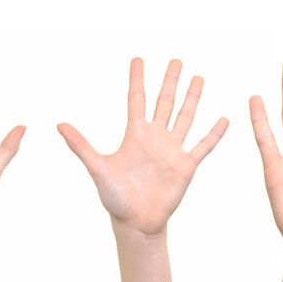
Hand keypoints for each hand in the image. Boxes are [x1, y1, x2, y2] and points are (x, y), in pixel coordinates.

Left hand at [58, 58, 227, 234]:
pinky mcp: (186, 166)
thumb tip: (58, 125)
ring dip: (192, 99)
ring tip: (198, 78)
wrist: (135, 222)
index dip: (137, 79)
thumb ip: (81, 145)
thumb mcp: (97, 167)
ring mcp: (172, 150)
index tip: (138, 59)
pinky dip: (214, 133)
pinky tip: (224, 119)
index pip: (136, 99)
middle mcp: (155, 138)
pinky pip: (203, 146)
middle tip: (176, 60)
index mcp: (134, 134)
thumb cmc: (114, 197)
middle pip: (164, 102)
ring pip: (185, 117)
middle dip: (170, 81)